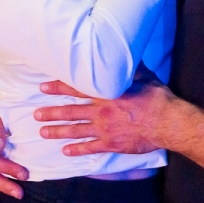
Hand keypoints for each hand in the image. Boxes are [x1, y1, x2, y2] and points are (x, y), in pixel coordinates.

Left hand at [35, 79, 173, 155]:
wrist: (168, 123)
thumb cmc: (157, 97)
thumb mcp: (144, 75)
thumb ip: (130, 66)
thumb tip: (123, 51)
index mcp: (107, 93)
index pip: (77, 88)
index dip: (58, 87)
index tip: (43, 87)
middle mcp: (102, 111)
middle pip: (71, 111)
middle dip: (51, 113)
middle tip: (36, 115)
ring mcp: (105, 130)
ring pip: (76, 130)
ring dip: (58, 132)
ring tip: (43, 132)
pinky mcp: (112, 144)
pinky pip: (90, 148)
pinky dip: (77, 150)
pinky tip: (65, 151)